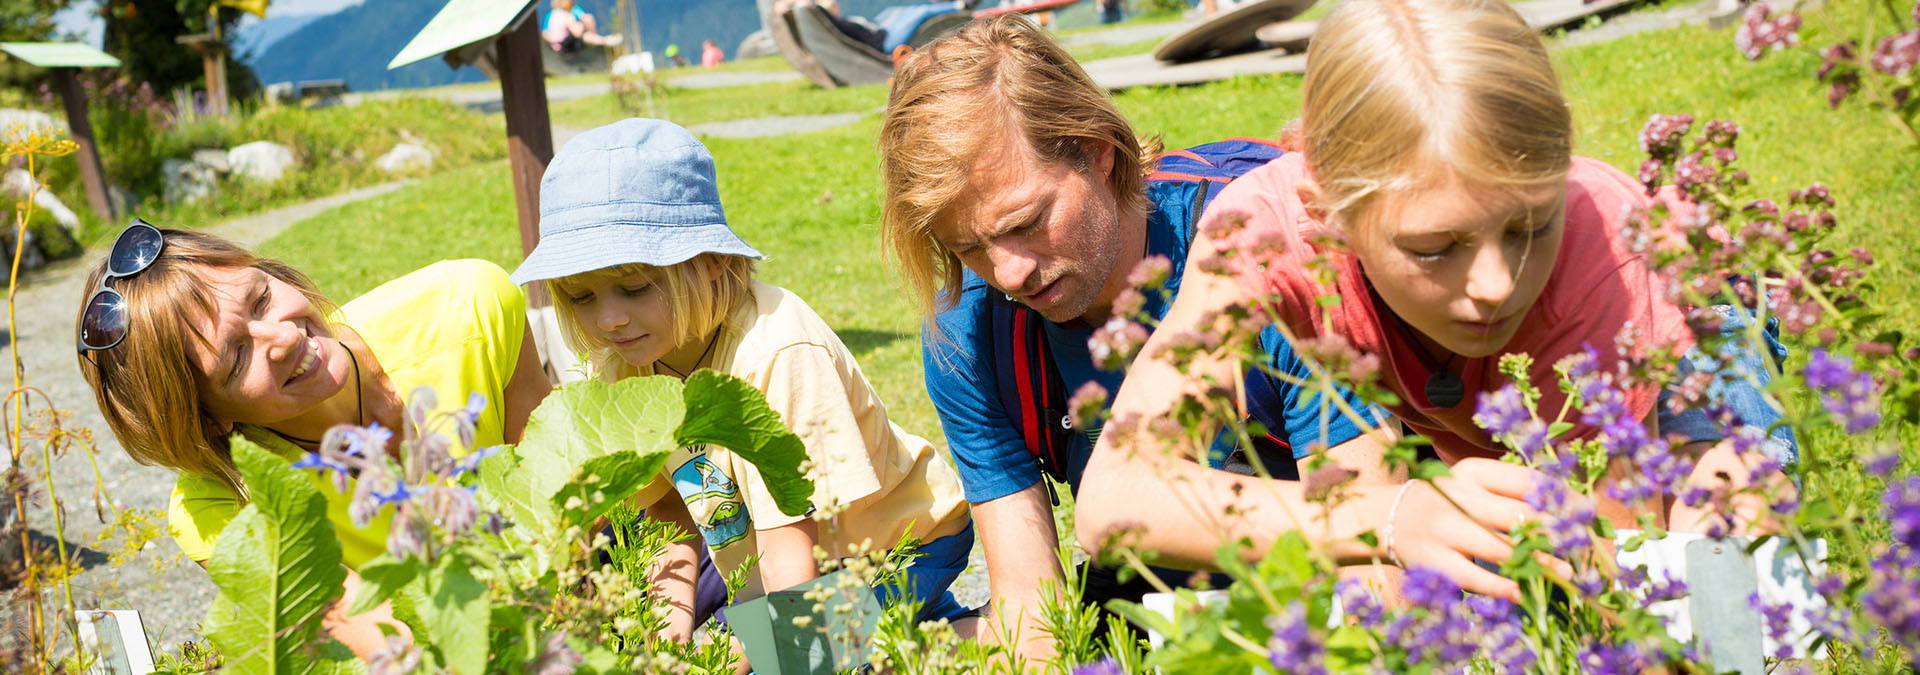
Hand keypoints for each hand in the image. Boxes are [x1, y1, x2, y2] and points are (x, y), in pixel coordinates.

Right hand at [1381, 459, 1578, 600]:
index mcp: (1472, 472)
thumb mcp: (1473, 485)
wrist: (1385, 517)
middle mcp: (1457, 495)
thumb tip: (1569, 511)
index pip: (1525, 480)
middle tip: (1582, 543)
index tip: (1586, 509)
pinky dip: (1499, 585)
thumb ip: (1511, 493)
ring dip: (1537, 561)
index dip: (1560, 496)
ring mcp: (1444, 528)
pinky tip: (1520, 592)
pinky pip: (1472, 575)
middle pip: (1517, 513)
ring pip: (1499, 546)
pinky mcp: (1433, 560)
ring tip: (1566, 573)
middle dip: (1555, 530)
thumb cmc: (1446, 503)